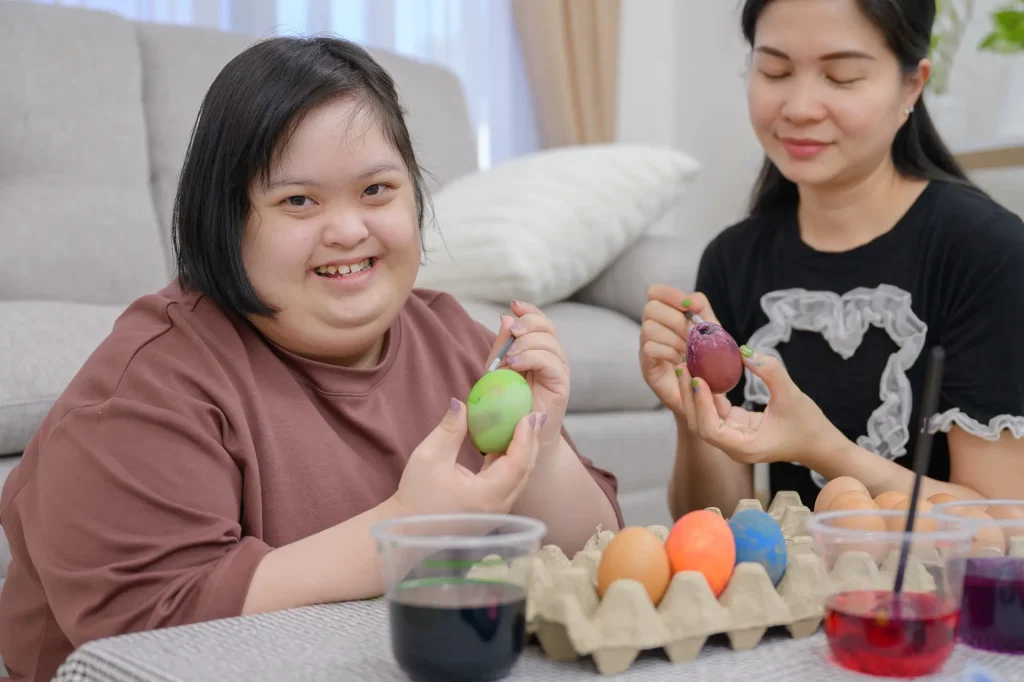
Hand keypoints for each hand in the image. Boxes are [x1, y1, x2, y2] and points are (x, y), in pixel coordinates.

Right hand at [393, 399, 543, 515]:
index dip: (526, 437)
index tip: (529, 414)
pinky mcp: (490, 511)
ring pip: (519, 478)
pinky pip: (508, 484)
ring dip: (522, 452)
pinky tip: (504, 445)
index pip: (517, 463)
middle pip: (525, 471)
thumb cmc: (416, 496)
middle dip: (531, 442)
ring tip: (524, 427)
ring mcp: (496, 512)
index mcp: (487, 495)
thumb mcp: (430, 457)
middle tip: (534, 416)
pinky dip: (510, 463)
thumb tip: (462, 403)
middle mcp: (499, 507)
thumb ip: (450, 429)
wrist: (408, 530)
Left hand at [488, 300, 568, 448]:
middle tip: (511, 332)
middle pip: (547, 327)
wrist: (517, 439)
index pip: (541, 321)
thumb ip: (501, 346)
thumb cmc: (505, 406)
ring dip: (525, 344)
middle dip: (528, 323)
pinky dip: (532, 358)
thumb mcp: (497, 371)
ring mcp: (559, 371)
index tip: (514, 305)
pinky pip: (551, 363)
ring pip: (549, 342)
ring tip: (508, 359)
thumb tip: (506, 317)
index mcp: (539, 351)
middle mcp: (552, 357)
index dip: (530, 310)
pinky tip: (516, 365)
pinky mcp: (562, 385)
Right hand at [639, 285, 720, 417]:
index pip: (655, 292)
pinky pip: (650, 348)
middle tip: (693, 336)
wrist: (707, 396)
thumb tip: (692, 301)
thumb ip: (703, 312)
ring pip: (649, 328)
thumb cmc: (708, 363)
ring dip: (674, 338)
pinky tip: (682, 362)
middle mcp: (652, 330)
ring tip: (689, 352)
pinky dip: (669, 352)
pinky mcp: (647, 367)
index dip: (670, 294)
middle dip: (676, 320)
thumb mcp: (711, 333)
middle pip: (651, 308)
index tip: (688, 306)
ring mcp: (647, 348)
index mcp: (667, 317)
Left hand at [676, 349, 844, 465]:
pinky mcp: (735, 428)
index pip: (710, 429)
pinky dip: (707, 394)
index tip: (697, 379)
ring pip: (703, 418)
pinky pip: (714, 412)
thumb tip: (745, 351)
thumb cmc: (808, 425)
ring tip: (687, 366)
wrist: (819, 444)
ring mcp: (732, 438)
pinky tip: (702, 372)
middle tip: (683, 366)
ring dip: (694, 394)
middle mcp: (734, 446)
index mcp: (745, 447)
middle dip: (689, 396)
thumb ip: (771, 372)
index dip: (701, 404)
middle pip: (699, 424)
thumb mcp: (792, 395)